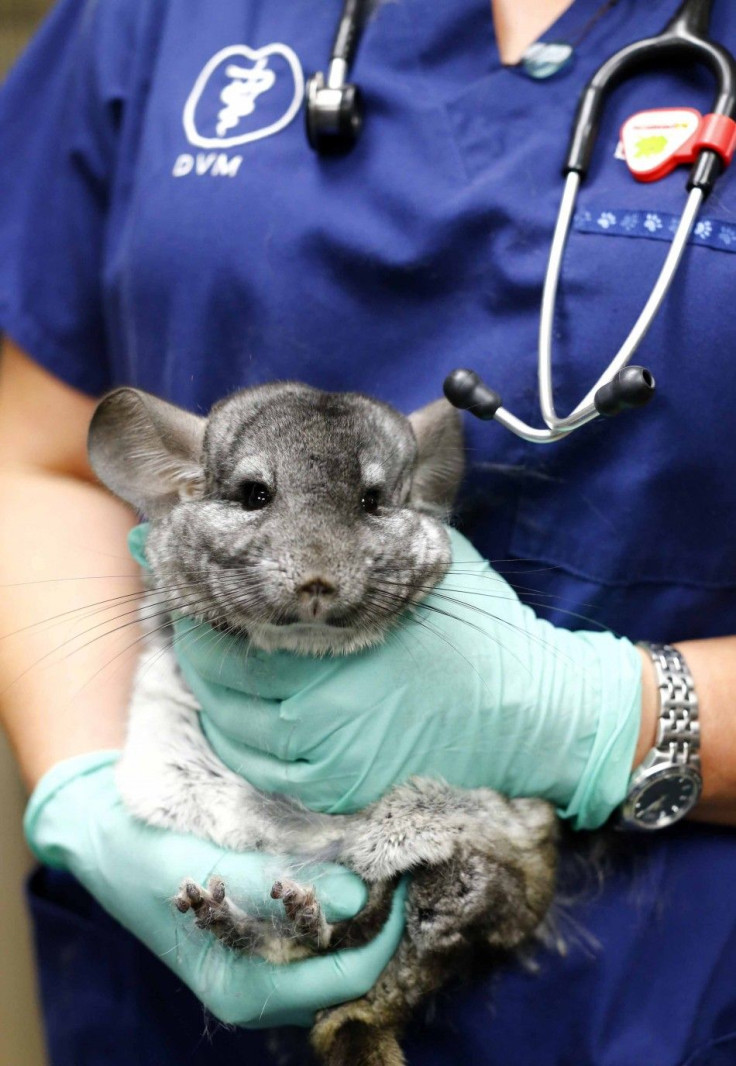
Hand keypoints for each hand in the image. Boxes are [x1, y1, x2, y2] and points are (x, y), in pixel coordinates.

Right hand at [24, 752, 405, 1026]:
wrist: (107, 845)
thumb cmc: (154, 858)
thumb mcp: (212, 870)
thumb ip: (278, 886)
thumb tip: (357, 898)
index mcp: (250, 990)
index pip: (347, 980)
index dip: (385, 935)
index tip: (402, 881)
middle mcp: (257, 996)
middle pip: (345, 978)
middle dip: (376, 930)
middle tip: (395, 873)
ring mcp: (255, 976)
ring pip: (330, 964)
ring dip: (357, 924)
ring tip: (376, 872)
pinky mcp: (253, 951)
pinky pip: (310, 948)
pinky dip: (333, 918)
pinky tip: (341, 878)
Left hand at [166, 528, 643, 829]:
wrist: (532, 710)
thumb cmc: (480, 629)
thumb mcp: (422, 562)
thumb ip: (361, 541)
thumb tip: (298, 513)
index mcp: (334, 644)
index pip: (230, 629)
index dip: (198, 606)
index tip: (188, 580)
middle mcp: (320, 710)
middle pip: (219, 682)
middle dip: (197, 647)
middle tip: (194, 619)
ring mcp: (328, 759)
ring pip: (232, 732)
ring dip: (212, 697)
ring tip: (212, 663)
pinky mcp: (342, 790)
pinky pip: (264, 772)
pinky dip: (241, 742)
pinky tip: (244, 713)